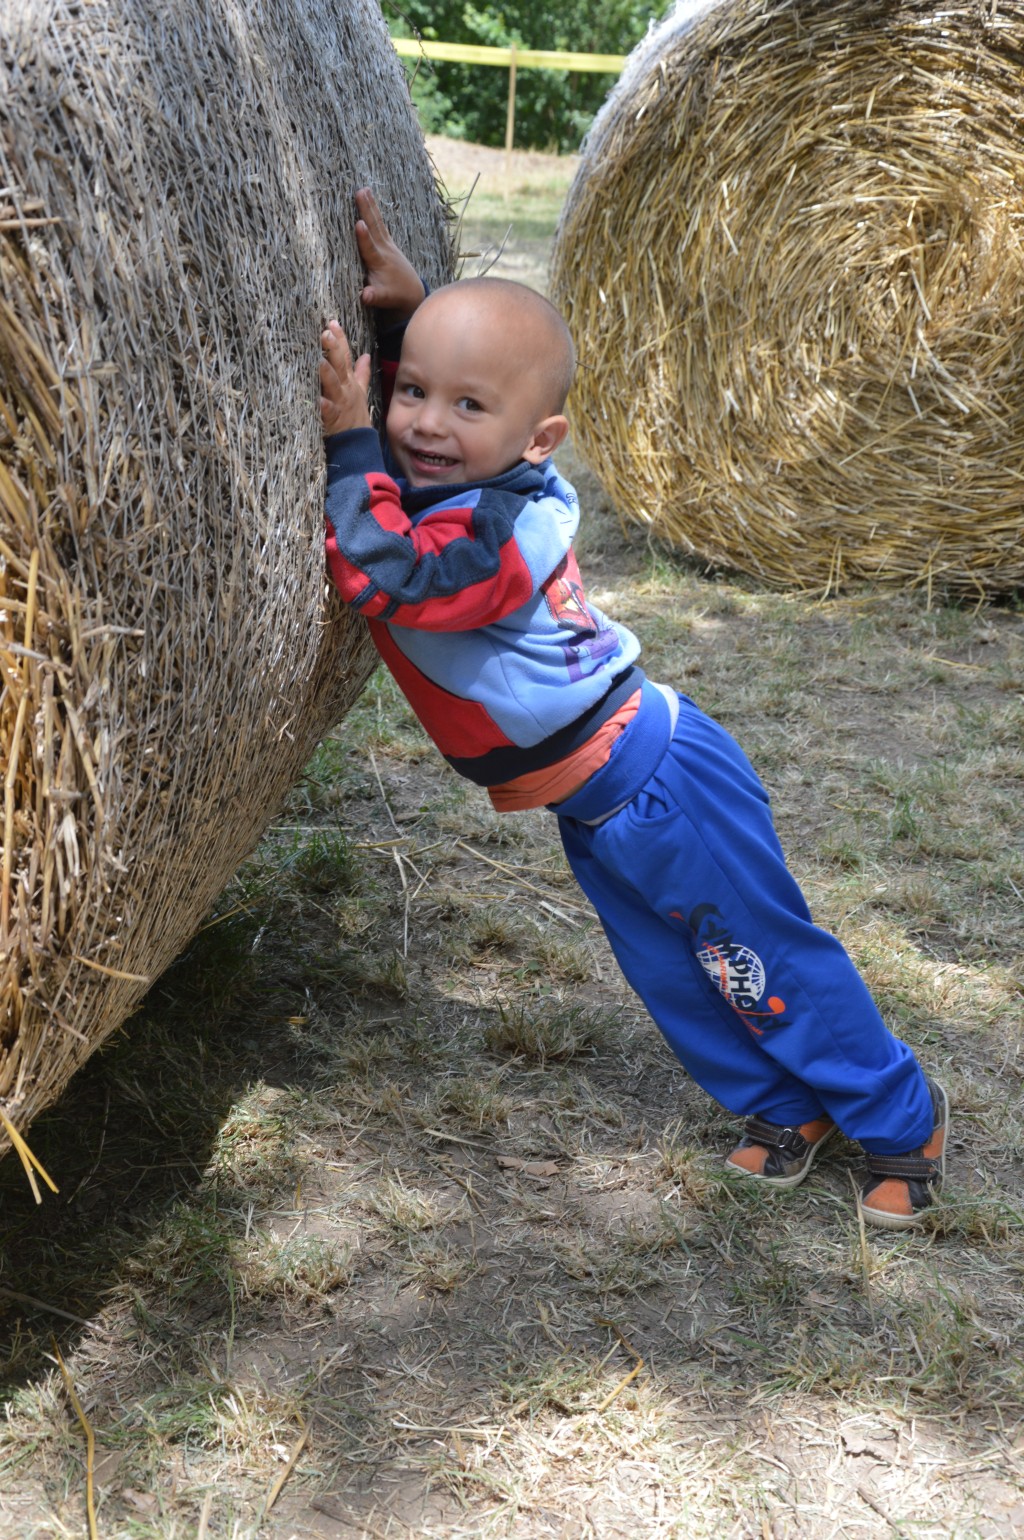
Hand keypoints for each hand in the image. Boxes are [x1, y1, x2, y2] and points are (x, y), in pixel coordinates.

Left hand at [319, 321, 371, 435]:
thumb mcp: (360, 392)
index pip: (345, 356)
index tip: (332, 322)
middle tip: (325, 333)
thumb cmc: (355, 416)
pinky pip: (328, 412)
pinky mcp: (333, 420)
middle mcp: (345, 390)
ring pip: (334, 386)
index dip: (340, 339)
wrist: (358, 443)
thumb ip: (361, 373)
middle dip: (334, 349)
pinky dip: (324, 406)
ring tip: (319, 361)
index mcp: (349, 382)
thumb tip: (365, 355)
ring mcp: (340, 404)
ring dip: (327, 374)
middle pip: (340, 366)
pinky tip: (318, 400)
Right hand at [355, 186, 425, 324]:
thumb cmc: (393, 296)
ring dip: (370, 205)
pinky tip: (369, 197)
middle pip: (375, 228)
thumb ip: (374, 297)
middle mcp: (385, 250)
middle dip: (367, 211)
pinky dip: (374, 211)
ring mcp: (388, 244)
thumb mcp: (383, 299)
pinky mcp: (388, 242)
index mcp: (380, 263)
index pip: (370, 248)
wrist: (412, 291)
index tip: (359, 223)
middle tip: (360, 193)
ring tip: (363, 189)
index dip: (364, 237)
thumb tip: (365, 296)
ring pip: (378, 222)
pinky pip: (380, 223)